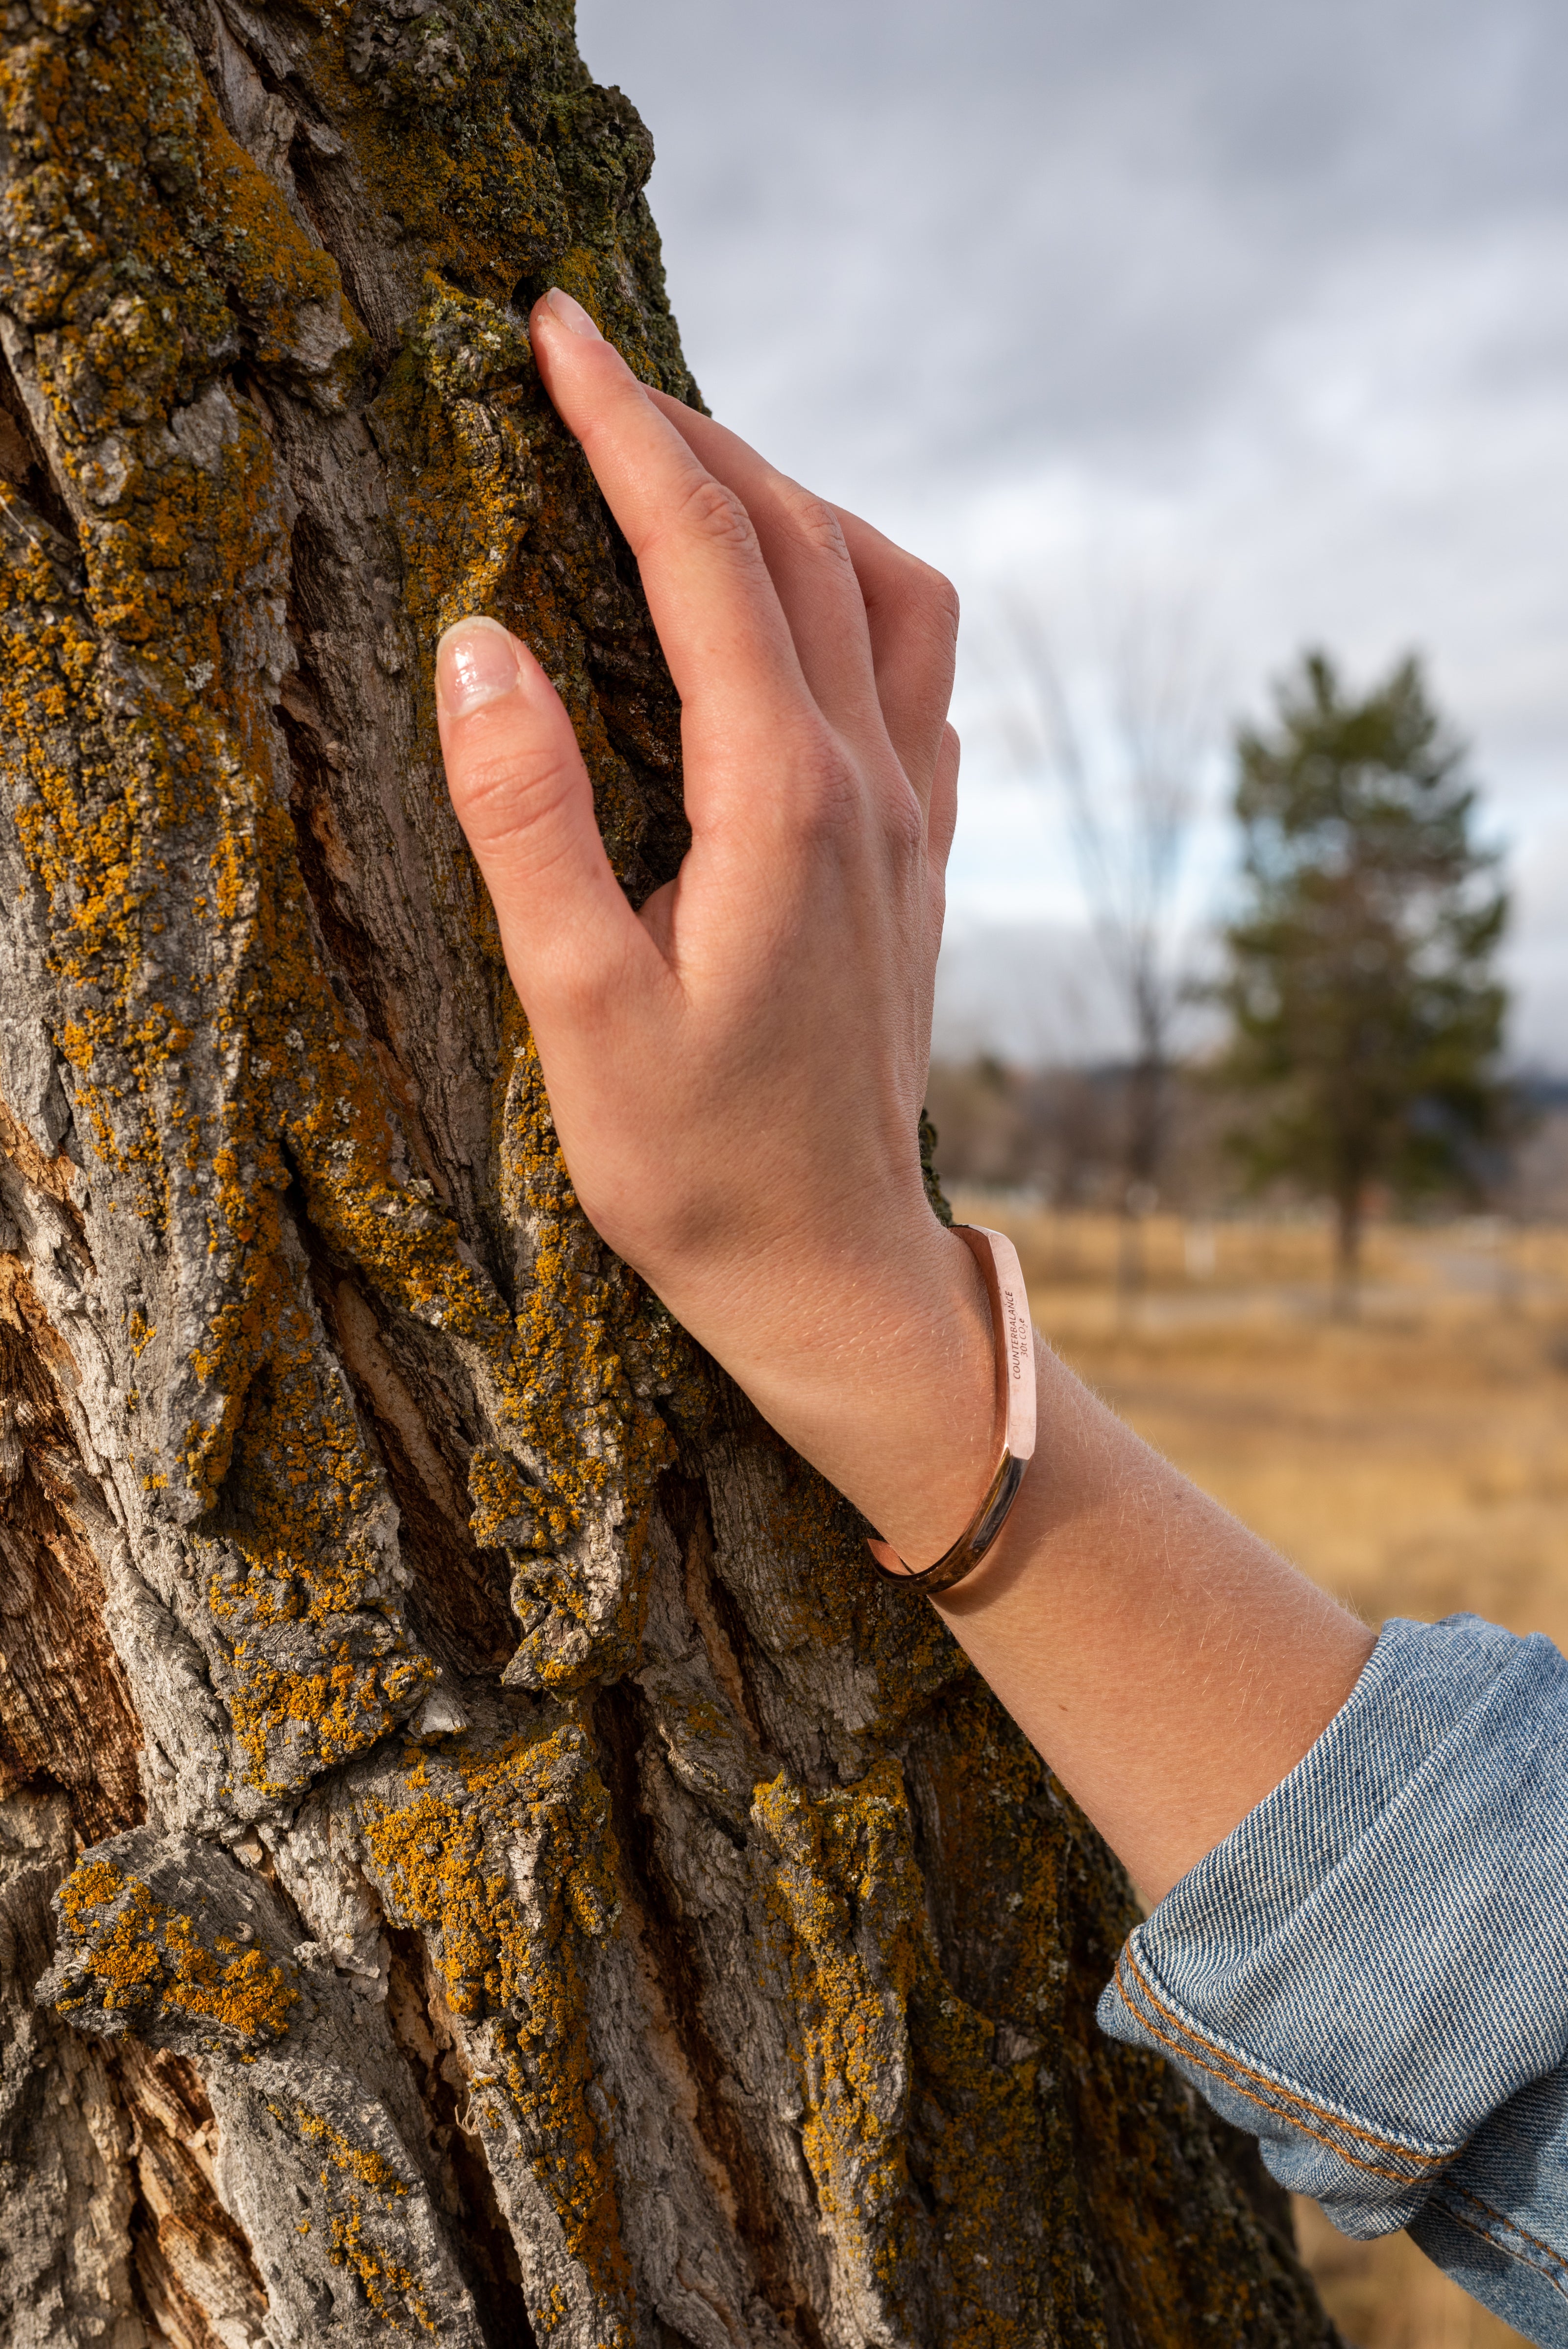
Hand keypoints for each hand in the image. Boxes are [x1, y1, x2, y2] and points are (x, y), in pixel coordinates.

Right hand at [437, 289, 994, 1566]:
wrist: (832, 1270)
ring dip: (796, 505)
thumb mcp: (577, 1008)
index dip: (629, 428)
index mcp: (782, 806)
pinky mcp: (921, 858)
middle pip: (801, 545)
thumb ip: (528, 818)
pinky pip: (917, 673)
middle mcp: (871, 786)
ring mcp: (914, 819)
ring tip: (695, 476)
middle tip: (596, 367)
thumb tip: (479, 644)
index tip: (558, 329)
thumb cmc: (698, 1168)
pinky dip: (858, 596)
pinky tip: (798, 617)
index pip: (709, 559)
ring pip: (887, 592)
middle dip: (697, 435)